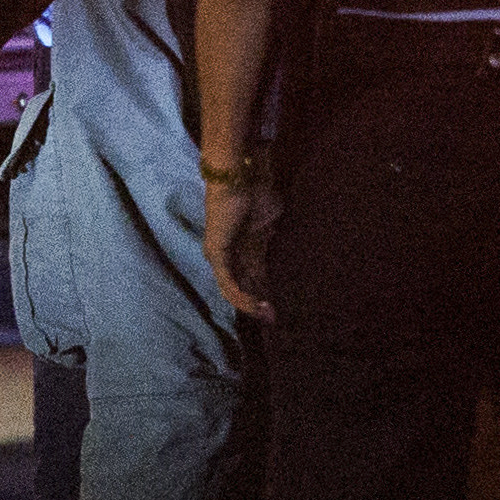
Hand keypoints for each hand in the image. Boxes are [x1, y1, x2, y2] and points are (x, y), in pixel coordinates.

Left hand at [204, 166, 278, 317]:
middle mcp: (229, 255)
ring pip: (234, 289)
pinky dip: (241, 295)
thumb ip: (272, 237)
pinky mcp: (216, 255)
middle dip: (259, 305)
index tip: (280, 307)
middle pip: (243, 286)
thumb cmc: (258, 194)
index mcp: (244, 247)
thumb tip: (282, 246)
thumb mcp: (271, 221)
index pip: (254, 276)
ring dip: (250, 305)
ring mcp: (219, 257)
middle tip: (274, 320)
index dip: (266, 291)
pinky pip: (228, 282)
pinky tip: (255, 305)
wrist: (240, 179)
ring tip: (267, 316)